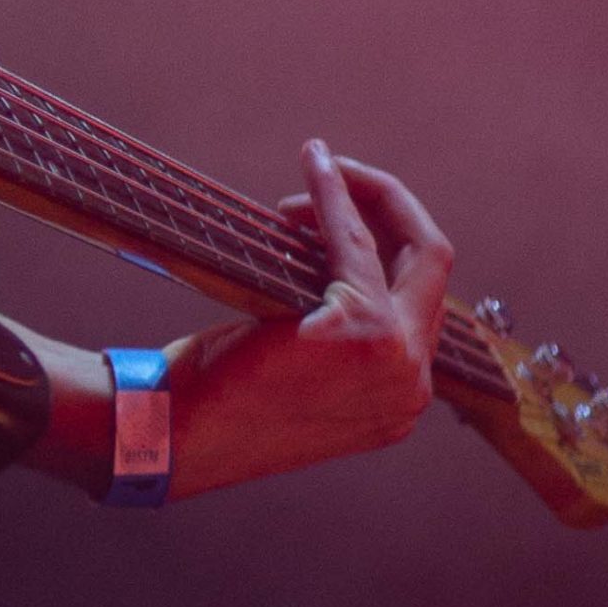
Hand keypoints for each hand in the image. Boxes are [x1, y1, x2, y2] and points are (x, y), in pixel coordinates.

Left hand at [166, 145, 453, 495]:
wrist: (174, 435)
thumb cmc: (216, 400)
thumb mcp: (296, 372)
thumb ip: (337, 330)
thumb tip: (332, 249)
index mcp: (398, 395)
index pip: (420, 299)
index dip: (388, 244)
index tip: (341, 209)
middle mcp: (412, 383)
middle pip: (433, 265)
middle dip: (390, 207)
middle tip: (337, 174)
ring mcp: (398, 362)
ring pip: (411, 248)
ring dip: (360, 198)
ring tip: (309, 181)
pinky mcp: (364, 333)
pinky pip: (355, 242)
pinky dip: (336, 198)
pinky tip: (315, 171)